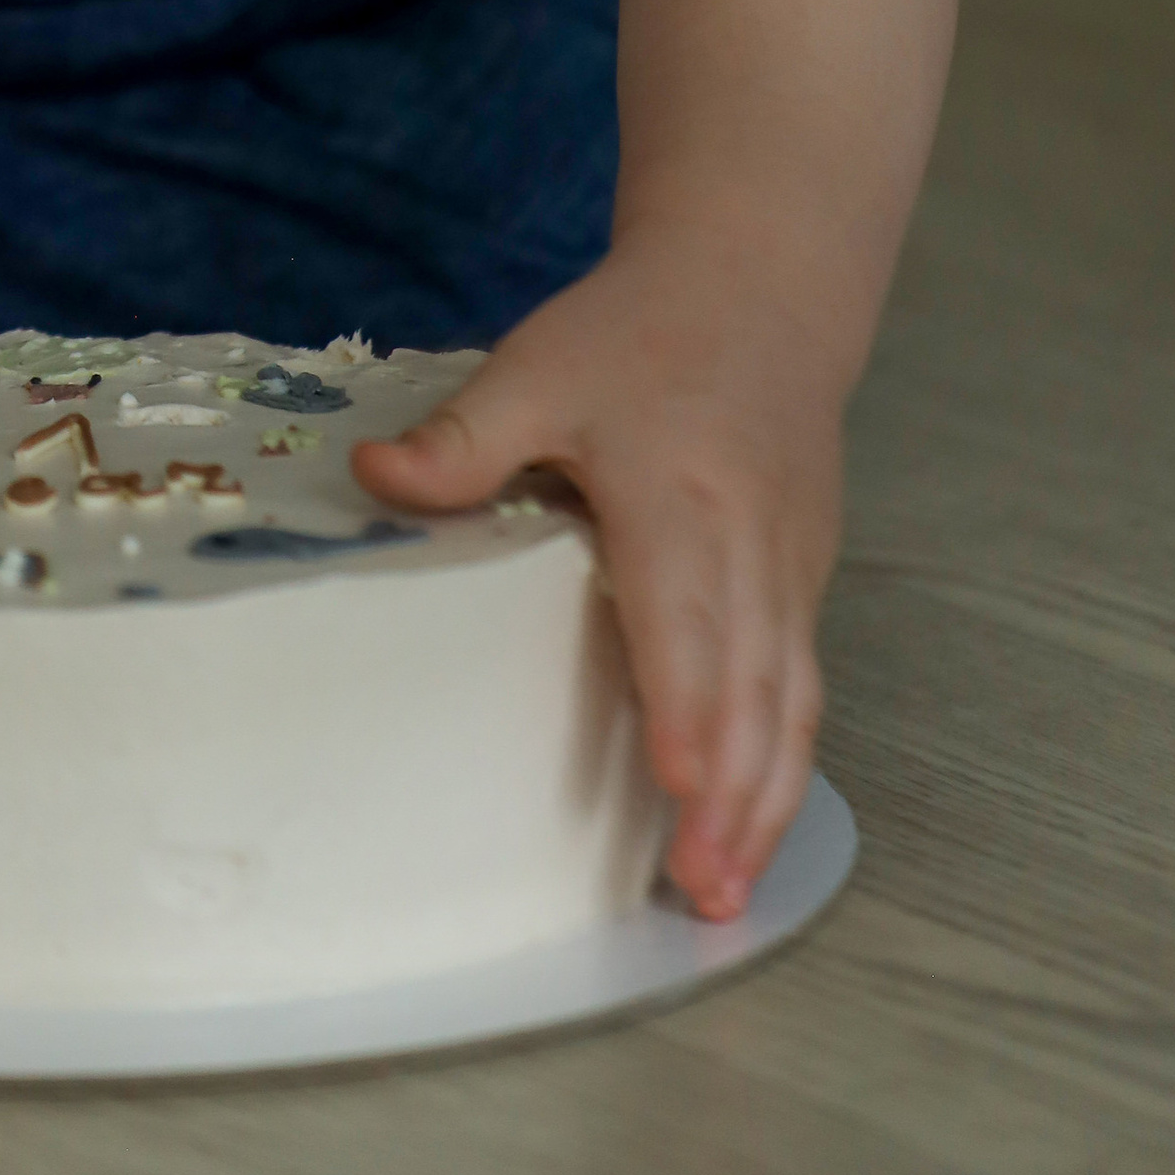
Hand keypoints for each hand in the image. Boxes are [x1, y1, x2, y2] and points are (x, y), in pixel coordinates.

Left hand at [351, 254, 840, 920]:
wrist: (760, 285)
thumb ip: (463, 436)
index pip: (684, 610)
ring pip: (791, 697)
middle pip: (751, 682)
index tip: (676, 783)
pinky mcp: (806, 579)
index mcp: (676, 493)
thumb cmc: (639, 333)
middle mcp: (748, 542)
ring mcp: (790, 566)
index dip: (684, 699)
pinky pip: (804, 682)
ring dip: (768, 797)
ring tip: (729, 888)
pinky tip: (757, 821)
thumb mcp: (539, 365)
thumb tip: (369, 477)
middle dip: (732, 792)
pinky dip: (789, 761)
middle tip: (703, 890)